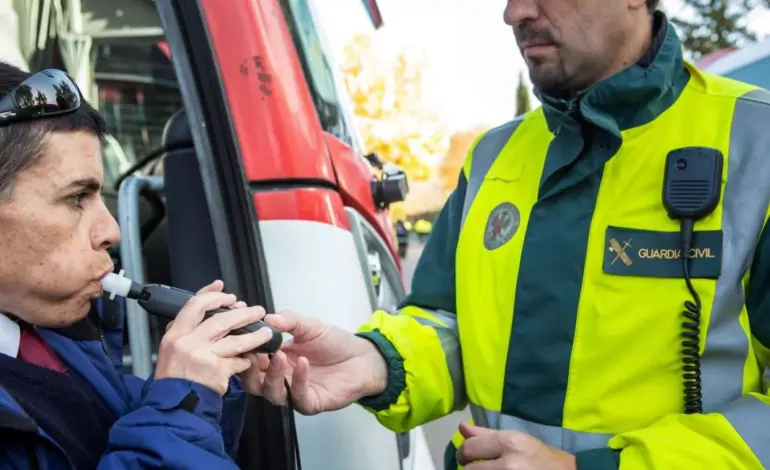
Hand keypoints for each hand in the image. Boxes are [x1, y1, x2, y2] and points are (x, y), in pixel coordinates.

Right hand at [155, 280, 273, 395]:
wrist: (172, 408)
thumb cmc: (174, 380)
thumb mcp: (170, 350)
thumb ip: (186, 331)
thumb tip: (206, 310)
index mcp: (175, 334)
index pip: (194, 305)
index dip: (211, 295)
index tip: (224, 290)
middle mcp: (187, 342)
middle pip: (220, 319)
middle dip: (242, 313)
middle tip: (257, 310)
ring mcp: (202, 356)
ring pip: (235, 339)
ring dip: (254, 335)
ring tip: (266, 332)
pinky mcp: (216, 370)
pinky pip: (238, 361)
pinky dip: (245, 361)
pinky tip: (250, 360)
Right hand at [239, 310, 387, 414]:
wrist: (362, 358)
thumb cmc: (334, 343)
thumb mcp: (310, 326)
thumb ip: (289, 320)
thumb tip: (267, 317)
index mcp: (275, 360)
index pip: (251, 360)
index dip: (244, 351)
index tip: (241, 337)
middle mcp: (281, 379)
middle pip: (253, 383)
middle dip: (249, 369)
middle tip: (253, 353)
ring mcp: (294, 393)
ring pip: (271, 393)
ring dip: (272, 375)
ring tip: (279, 355)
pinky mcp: (310, 403)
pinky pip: (298, 397)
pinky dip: (298, 380)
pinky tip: (302, 364)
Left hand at [456, 422, 575, 469]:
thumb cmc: (542, 457)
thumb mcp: (517, 441)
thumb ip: (487, 435)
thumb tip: (462, 427)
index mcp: (509, 443)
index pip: (469, 448)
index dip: (464, 454)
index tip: (468, 459)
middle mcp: (508, 464)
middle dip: (470, 469)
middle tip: (479, 469)